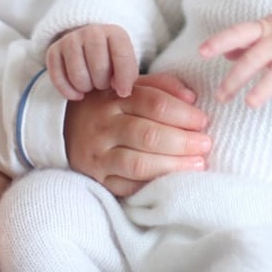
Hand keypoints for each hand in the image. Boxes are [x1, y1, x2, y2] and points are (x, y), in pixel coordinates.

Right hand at [46, 23, 138, 99]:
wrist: (86, 44)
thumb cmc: (110, 57)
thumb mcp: (124, 61)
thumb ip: (127, 74)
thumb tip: (122, 91)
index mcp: (114, 32)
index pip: (122, 56)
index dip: (124, 78)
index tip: (124, 93)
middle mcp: (92, 32)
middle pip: (99, 68)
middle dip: (103, 83)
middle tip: (103, 84)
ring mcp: (70, 40)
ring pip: (78, 75)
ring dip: (86, 88)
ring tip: (91, 85)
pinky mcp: (53, 51)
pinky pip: (58, 79)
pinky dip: (69, 92)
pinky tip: (77, 93)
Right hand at [64, 72, 211, 196]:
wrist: (65, 127)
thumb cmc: (113, 103)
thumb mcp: (134, 86)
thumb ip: (164, 86)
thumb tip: (192, 98)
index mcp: (116, 98)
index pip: (155, 104)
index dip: (184, 114)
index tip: (204, 121)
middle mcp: (104, 126)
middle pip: (149, 135)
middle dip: (183, 142)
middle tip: (206, 144)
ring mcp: (98, 155)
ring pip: (138, 164)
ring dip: (173, 165)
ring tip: (198, 163)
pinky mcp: (96, 178)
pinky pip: (126, 186)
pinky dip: (153, 184)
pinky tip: (173, 180)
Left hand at [199, 3, 271, 126]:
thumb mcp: (269, 28)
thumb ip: (248, 41)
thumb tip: (224, 54)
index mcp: (267, 28)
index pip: (240, 33)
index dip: (221, 41)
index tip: (202, 52)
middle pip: (256, 57)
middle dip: (237, 76)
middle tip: (221, 97)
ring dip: (265, 86)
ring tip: (250, 103)